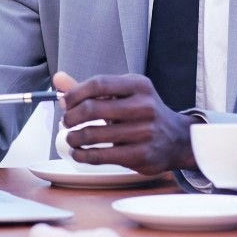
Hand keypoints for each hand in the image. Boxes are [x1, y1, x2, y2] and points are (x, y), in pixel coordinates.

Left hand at [54, 71, 195, 173]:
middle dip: (71, 116)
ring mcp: (145, 131)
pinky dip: (83, 155)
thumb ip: (90, 88)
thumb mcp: (122, 94)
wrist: (177, 139)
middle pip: (93, 108)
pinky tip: (78, 153)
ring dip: (73, 138)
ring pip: (94, 134)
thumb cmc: (142, 113)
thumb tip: (58, 80)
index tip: (64, 102)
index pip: (99, 83)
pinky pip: (102, 156)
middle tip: (65, 122)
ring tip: (70, 138)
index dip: (75, 93)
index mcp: (139, 85)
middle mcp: (144, 106)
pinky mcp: (142, 154)